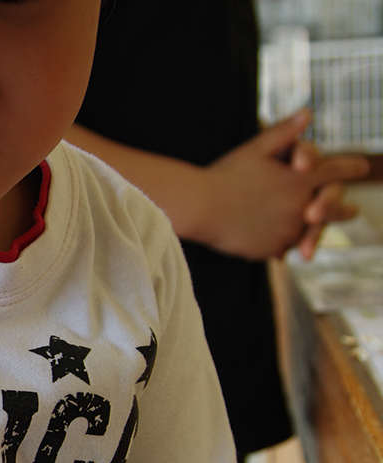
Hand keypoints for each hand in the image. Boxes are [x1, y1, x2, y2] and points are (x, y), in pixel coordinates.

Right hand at [197, 110, 368, 259]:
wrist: (200, 207)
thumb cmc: (224, 175)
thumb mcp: (255, 149)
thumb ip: (284, 132)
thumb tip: (307, 113)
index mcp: (301, 178)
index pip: (337, 171)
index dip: (351, 167)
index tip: (362, 168)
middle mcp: (301, 205)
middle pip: (333, 208)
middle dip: (342, 209)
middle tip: (352, 211)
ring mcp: (288, 230)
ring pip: (303, 231)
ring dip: (303, 229)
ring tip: (304, 231)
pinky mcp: (272, 249)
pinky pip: (282, 247)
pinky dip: (278, 242)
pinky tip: (268, 237)